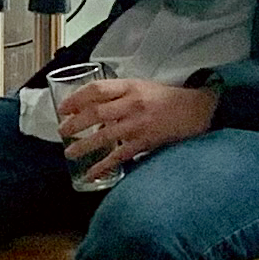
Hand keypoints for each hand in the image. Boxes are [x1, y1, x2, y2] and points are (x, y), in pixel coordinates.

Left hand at [56, 77, 219, 175]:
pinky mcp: (145, 142)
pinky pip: (119, 156)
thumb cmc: (166, 98)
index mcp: (130, 87)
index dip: (76, 98)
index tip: (63, 108)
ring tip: (69, 152)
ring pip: (104, 135)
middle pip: (95, 112)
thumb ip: (118, 95)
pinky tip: (90, 173)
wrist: (197, 110)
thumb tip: (92, 109)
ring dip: (83, 145)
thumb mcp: (141, 87)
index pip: (96, 90)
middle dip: (74, 123)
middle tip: (62, 131)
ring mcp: (138, 124)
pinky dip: (102, 166)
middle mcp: (132, 104)